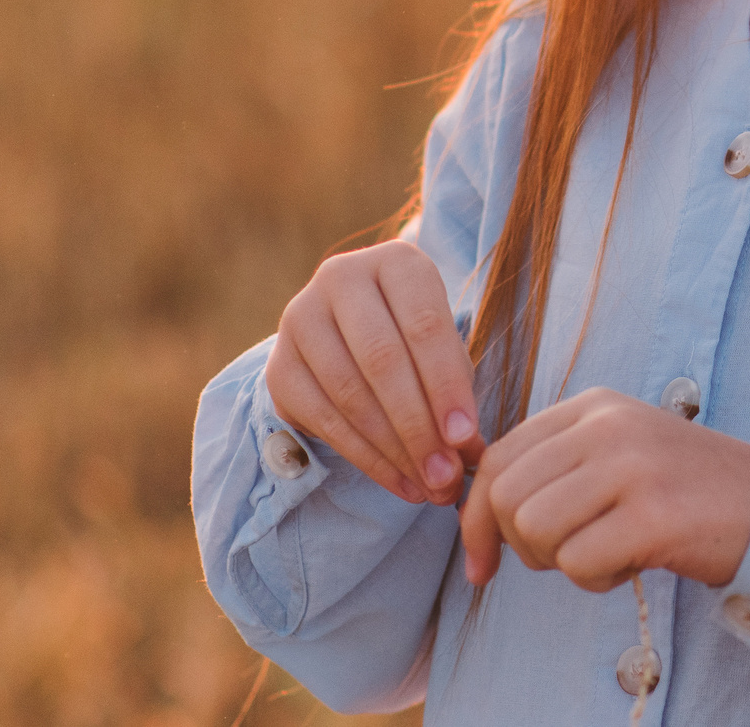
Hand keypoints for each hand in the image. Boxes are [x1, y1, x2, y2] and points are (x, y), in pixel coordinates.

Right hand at [266, 240, 481, 507]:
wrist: (350, 331)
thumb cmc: (415, 337)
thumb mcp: (442, 346)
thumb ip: (456, 389)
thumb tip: (470, 451)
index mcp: (395, 261)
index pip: (424, 325)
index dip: (446, 386)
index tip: (467, 438)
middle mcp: (341, 278)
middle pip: (383, 361)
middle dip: (419, 427)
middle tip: (448, 476)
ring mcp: (301, 318)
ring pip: (351, 394)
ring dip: (394, 450)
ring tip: (429, 486)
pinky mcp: (279, 365)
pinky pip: (324, 419)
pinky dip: (366, 458)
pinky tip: (399, 481)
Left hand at [462, 387, 749, 593]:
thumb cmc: (682, 492)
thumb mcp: (615, 454)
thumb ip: (554, 465)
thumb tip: (476, 510)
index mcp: (593, 406)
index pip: (498, 458)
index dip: (475, 519)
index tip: (482, 562)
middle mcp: (608, 426)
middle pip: (508, 498)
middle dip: (522, 546)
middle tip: (567, 555)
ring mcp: (633, 467)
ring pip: (535, 530)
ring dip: (561, 563)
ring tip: (605, 553)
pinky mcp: (654, 515)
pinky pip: (579, 564)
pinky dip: (597, 581)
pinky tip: (632, 564)